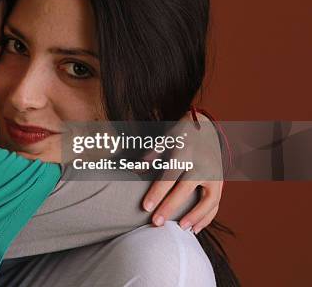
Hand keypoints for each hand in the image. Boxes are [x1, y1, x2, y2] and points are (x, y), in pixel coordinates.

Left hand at [142, 112, 223, 233]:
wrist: (206, 127)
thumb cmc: (180, 135)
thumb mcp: (165, 139)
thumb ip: (152, 154)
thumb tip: (136, 170)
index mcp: (184, 152)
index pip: (169, 176)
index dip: (157, 193)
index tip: (145, 207)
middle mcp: (201, 164)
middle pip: (185, 190)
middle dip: (170, 208)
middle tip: (156, 223)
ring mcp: (214, 174)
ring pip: (207, 200)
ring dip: (194, 217)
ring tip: (180, 229)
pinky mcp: (221, 181)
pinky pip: (216, 203)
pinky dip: (207, 217)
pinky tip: (195, 229)